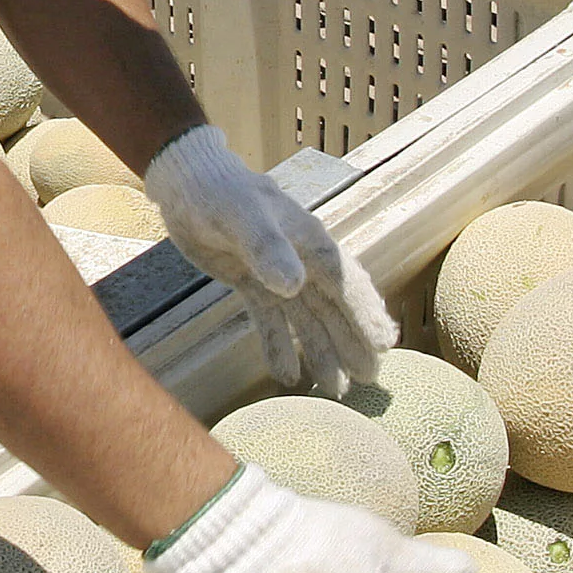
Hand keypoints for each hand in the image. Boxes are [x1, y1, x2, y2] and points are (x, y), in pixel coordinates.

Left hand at [145, 124, 395, 397]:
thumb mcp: (241, 217)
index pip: (347, 285)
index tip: (385, 346)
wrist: (187, 182)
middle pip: (334, 309)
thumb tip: (294, 285)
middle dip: (353, 343)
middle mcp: (301, 261)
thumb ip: (267, 247)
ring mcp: (277, 272)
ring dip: (322, 352)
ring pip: (308, 320)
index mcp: (310, 243)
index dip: (366, 315)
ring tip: (336, 390)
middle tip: (370, 380)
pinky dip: (280, 345)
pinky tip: (287, 375)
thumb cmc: (218, 193)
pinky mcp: (252, 281)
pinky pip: (272, 319)